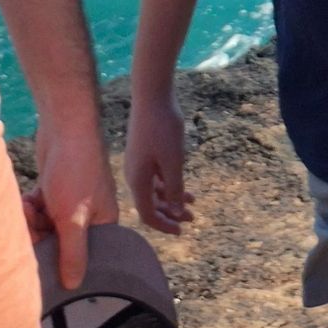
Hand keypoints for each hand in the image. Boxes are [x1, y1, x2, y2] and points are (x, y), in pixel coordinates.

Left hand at [32, 121, 119, 291]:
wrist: (65, 125)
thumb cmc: (76, 171)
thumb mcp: (74, 218)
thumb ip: (73, 254)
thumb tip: (73, 286)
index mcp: (104, 223)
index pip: (84, 256)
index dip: (62, 261)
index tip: (43, 262)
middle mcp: (88, 215)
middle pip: (60, 242)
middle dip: (41, 237)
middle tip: (30, 229)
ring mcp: (69, 201)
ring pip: (45, 226)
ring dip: (33, 221)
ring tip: (29, 208)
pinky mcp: (53, 190)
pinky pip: (39, 210)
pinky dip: (30, 207)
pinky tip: (27, 199)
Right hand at [123, 88, 195, 234]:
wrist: (152, 95)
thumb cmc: (163, 127)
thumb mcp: (173, 161)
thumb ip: (173, 188)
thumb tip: (175, 212)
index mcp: (138, 180)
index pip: (147, 214)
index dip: (164, 225)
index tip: (182, 231)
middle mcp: (135, 175)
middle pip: (151, 204)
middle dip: (170, 214)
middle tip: (191, 220)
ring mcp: (139, 164)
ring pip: (155, 191)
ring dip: (172, 200)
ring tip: (193, 205)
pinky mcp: (145, 153)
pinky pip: (156, 177)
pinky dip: (170, 185)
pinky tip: (185, 188)